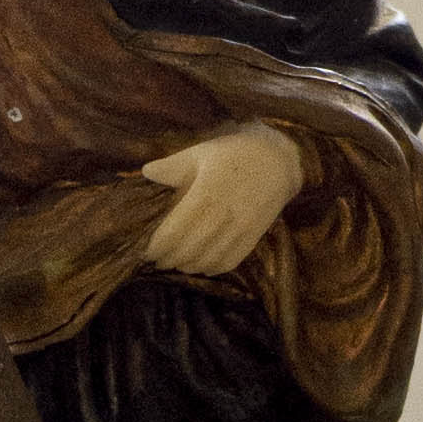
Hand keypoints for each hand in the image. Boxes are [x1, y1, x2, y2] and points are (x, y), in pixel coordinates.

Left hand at [141, 121, 305, 275]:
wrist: (277, 159)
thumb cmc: (234, 153)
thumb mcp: (200, 153)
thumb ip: (171, 167)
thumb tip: (145, 172)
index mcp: (204, 194)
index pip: (173, 233)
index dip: (156, 247)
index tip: (145, 251)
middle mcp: (222, 215)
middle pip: (187, 251)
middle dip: (168, 259)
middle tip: (157, 259)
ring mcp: (240, 228)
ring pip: (207, 260)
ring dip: (188, 266)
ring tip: (177, 262)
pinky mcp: (253, 236)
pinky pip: (229, 262)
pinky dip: (212, 268)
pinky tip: (202, 265)